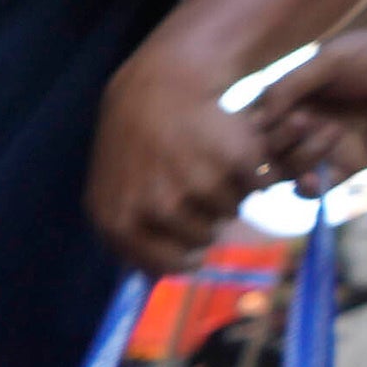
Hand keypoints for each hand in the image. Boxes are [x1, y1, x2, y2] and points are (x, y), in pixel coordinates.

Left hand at [90, 45, 266, 269]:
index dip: (185, 258)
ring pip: (231, 211)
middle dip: (207, 218)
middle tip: (199, 184)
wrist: (161, 85)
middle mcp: (156, 209)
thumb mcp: (109, 189)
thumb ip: (125, 235)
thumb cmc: (134, 141)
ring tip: (209, 162)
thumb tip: (154, 281)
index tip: (195, 249)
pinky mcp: (234, 161)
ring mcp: (196, 185)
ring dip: (229, 192)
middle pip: (204, 238)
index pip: (167, 266)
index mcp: (120, 222)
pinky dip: (252, 172)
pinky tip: (230, 150)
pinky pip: (256, 185)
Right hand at [250, 20, 366, 184]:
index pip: (253, 119)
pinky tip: (316, 180)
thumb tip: (255, 119)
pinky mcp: (350, 165)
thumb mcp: (334, 58)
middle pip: (264, 149)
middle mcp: (305, 120)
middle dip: (277, 140)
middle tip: (305, 122)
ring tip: (331, 133)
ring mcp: (326, 145)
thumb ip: (290, 85)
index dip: (249, 128)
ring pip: (286, 170)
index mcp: (295, 92)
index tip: (264, 121)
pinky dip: (308, 189)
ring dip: (299, 157)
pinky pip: (315, 189)